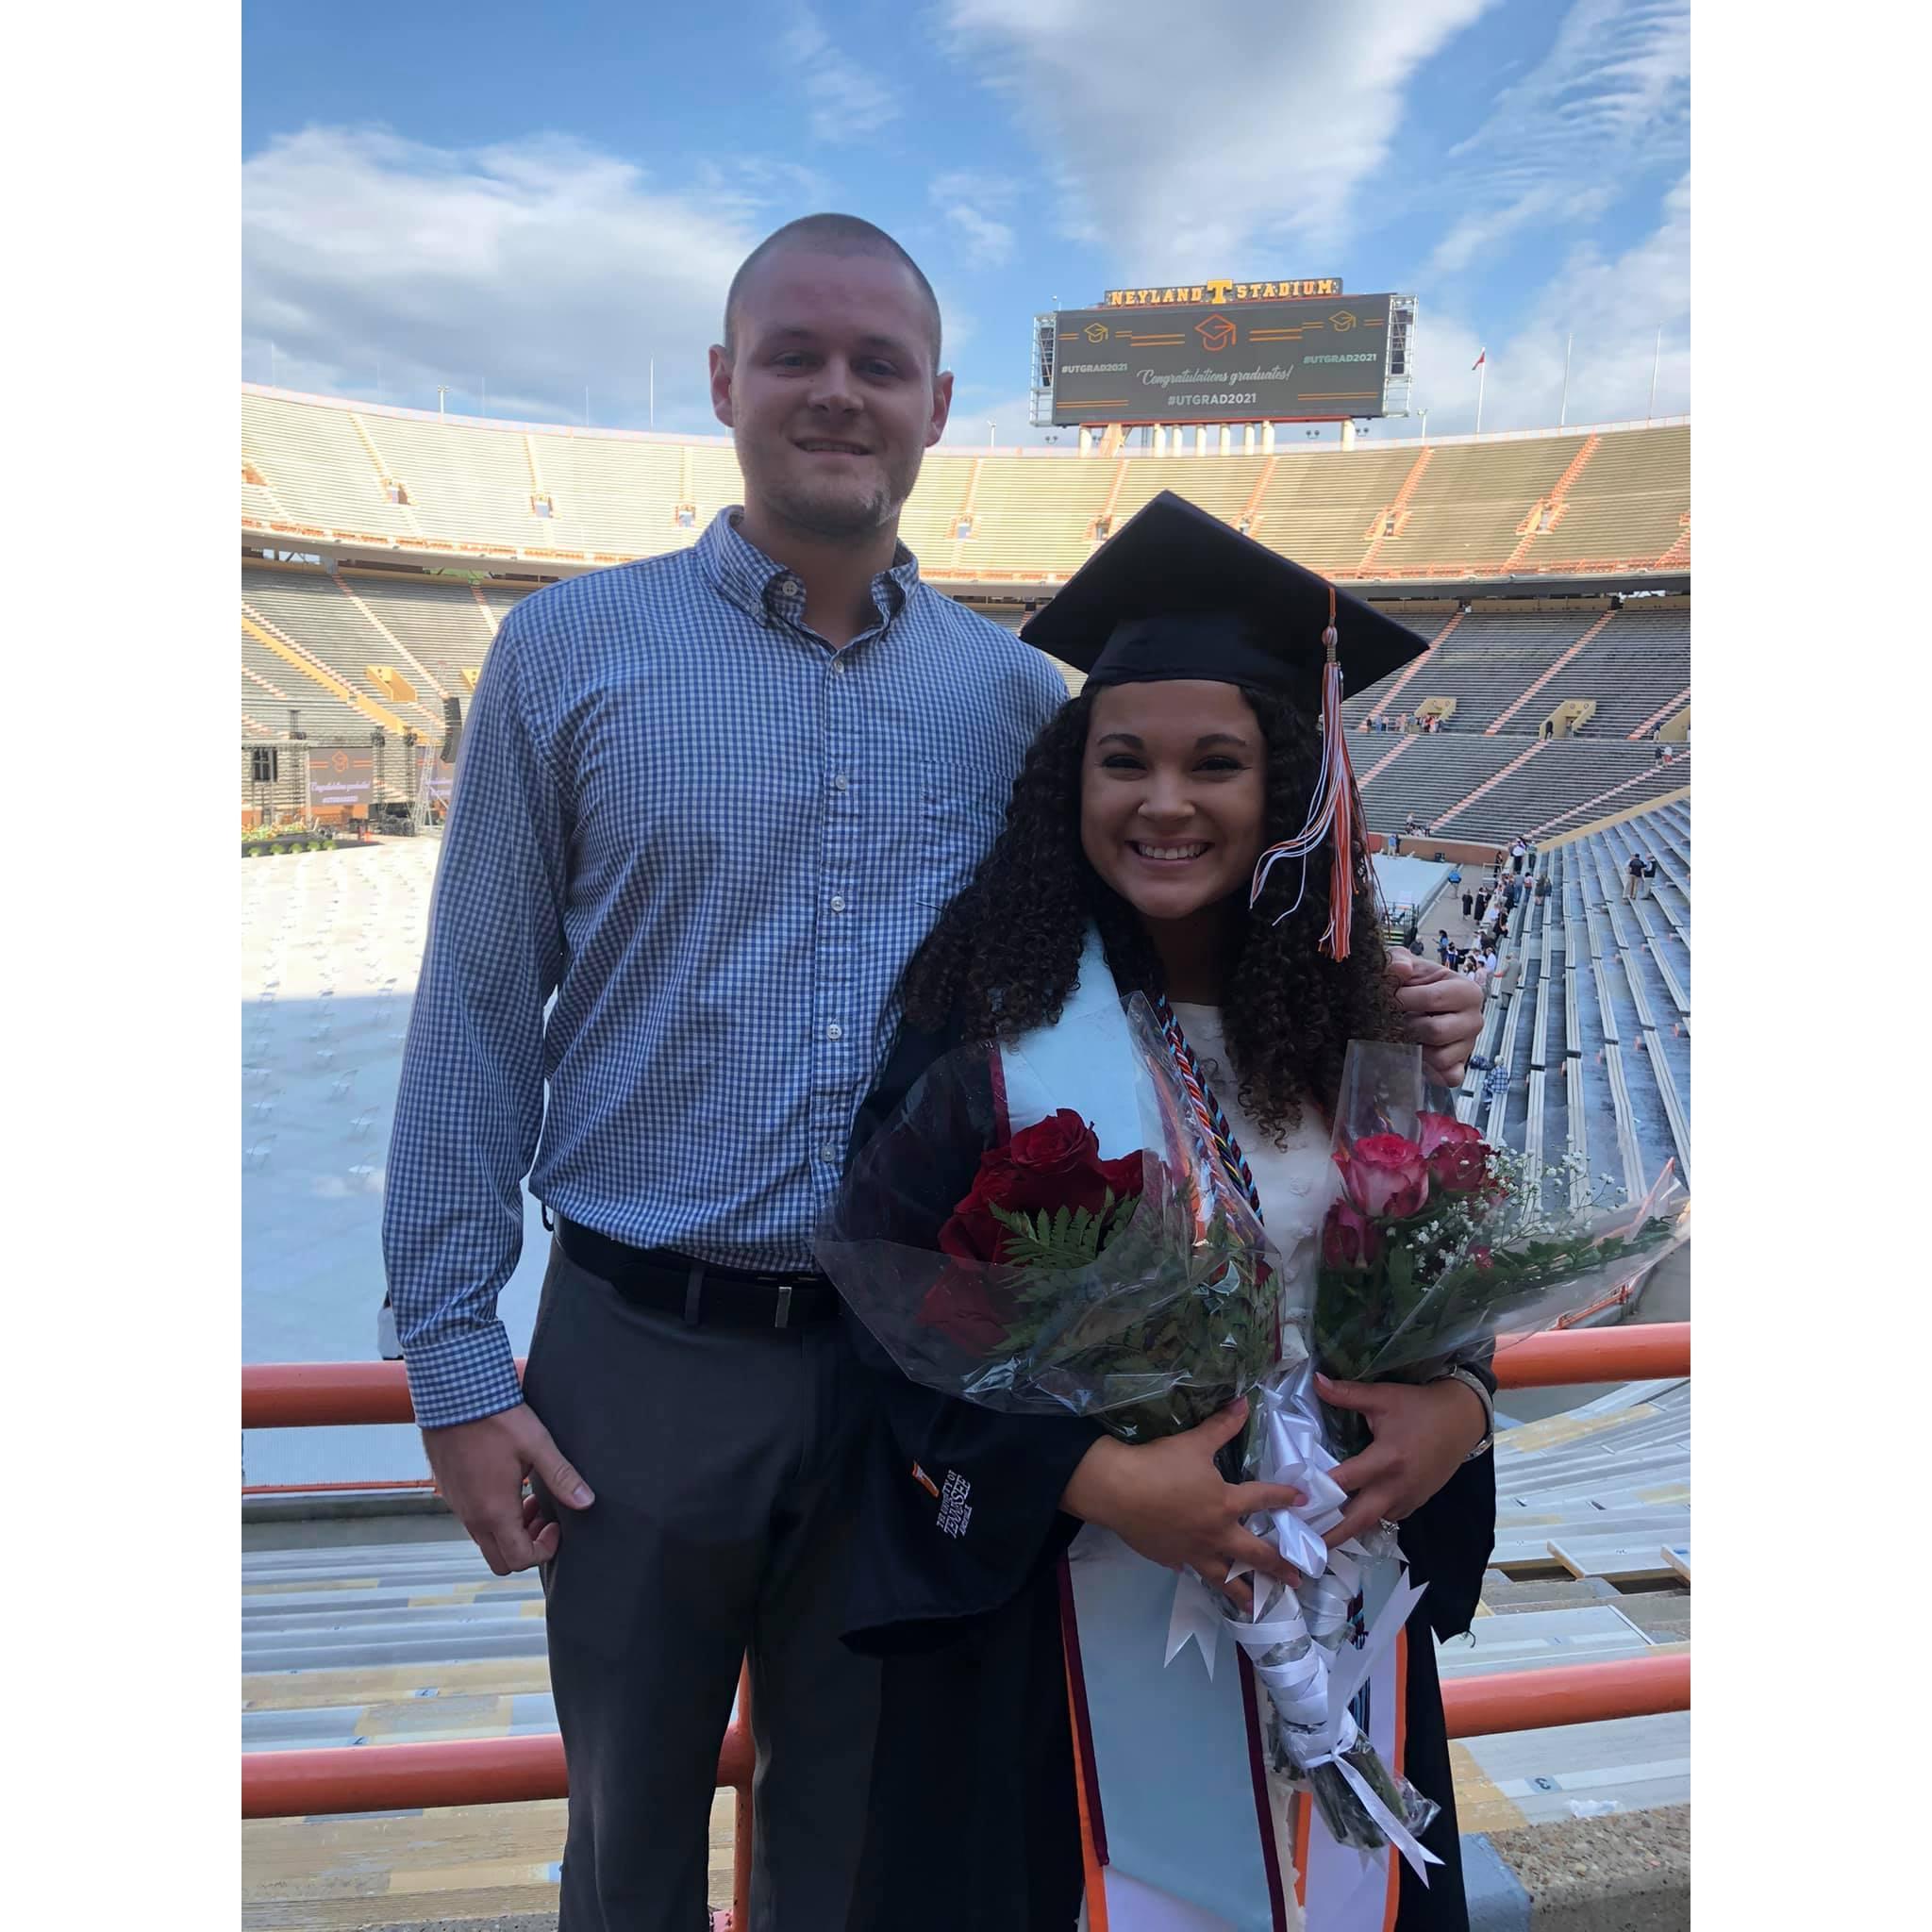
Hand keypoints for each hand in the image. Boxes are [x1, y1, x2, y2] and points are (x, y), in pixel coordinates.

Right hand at [421, 1401, 594, 1576]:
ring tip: (528, 1499)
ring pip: (485, 1541)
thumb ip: (562, 1476)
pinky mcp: (450, 1492)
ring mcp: (458, 1506)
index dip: (544, 1550)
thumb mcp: (536, 1445)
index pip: (519, 1559)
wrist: (453, 1397)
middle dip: (526, 1547)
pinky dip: (493, 1516)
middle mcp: (471, 1516)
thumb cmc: (495, 1418)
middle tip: (544, 1517)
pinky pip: (473, 1521)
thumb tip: (586, 1502)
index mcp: (493, 1511)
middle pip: (500, 1560)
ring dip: (510, 1531)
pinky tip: (508, 1486)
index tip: (556, 1524)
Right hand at [1059, 1398, 1303, 1613]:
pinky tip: (1196, 1572)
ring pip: (1224, 1577)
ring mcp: (1193, 1551)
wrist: (1117, 1490)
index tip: (1303, 1501)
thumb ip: (1221, 1426)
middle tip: (1297, 1579)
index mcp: (1226, 1504)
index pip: (1264, 1499)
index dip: (1285, 1498)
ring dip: (1243, 1591)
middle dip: (1279, 1567)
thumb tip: (1243, 1402)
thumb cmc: (1160, 1465)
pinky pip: (1188, 1569)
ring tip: (1255, 1606)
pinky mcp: (1169, 1558)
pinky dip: (1195, 1571)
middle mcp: (1216, 1534)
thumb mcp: (1194, 1442)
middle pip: (1254, 1554)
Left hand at [1316, 1374, 1487, 1549]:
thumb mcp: (1383, 1397)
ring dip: (1348, 1530)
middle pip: (1360, 1519)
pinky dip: (1368, 1521)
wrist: (1463, 1419)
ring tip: (1318, 1535)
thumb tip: (1316, 1381)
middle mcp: (1398, 1485)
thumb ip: (1347, 1394)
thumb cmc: (1420, 1407)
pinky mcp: (1416, 1502)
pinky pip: (1388, 1517)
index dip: (1320, 1490)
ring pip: (1373, 1522)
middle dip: (1332, 1533)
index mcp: (1388, 1459)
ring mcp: (1409, 1498)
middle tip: (1305, 1543)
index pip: (1347, 1481)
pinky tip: (1348, 1520)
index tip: (1295, 1500)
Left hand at [1384, 949, 1481, 1087]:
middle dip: (1407, 1026)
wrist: (1414, 1002)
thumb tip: (1401, 969)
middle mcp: (1475, 1020)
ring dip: (1415, 1048)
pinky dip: (1430, 1071)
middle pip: (1436, 1031)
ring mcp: (1469, 1046)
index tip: (1386, 998)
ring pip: (1439, 1057)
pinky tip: (1416, 1055)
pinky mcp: (1460, 1067)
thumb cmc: (1413, 983)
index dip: (1402, 1000)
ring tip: (1404, 1034)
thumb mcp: (1403, 964)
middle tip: (1393, 1020)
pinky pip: (1448, 1077)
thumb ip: (1397, 961)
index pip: (1432, 999)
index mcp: (1466, 991)